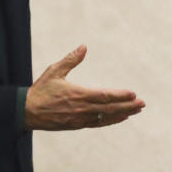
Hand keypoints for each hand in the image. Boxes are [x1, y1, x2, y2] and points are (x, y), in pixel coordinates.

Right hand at [25, 45, 144, 130]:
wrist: (28, 112)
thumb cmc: (41, 90)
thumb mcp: (54, 71)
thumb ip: (70, 60)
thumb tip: (84, 47)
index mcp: (77, 94)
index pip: (104, 96)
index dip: (120, 95)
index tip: (133, 93)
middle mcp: (82, 108)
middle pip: (110, 108)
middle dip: (128, 106)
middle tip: (142, 104)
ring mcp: (80, 118)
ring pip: (107, 117)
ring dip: (123, 114)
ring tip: (136, 111)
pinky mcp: (77, 125)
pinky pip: (99, 123)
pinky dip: (111, 120)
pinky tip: (120, 117)